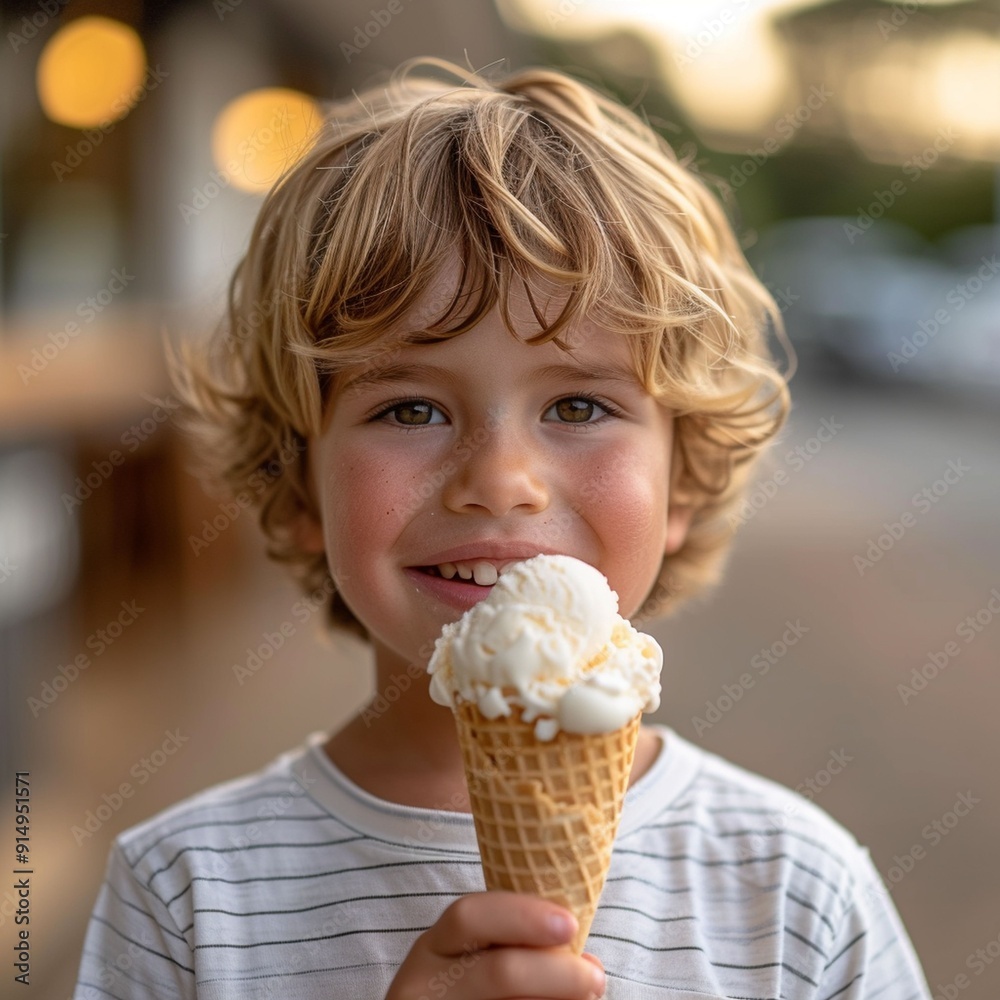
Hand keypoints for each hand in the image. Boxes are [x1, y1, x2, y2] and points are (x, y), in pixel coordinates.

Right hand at [385, 891, 605, 998]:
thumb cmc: (471, 987)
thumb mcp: (472, 960)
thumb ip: (518, 948)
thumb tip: (588, 963)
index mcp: (433, 947)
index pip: (469, 917)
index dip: (522, 916)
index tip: (570, 924)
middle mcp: (424, 984)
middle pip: (498, 972)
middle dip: (556, 972)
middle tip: (595, 977)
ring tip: (588, 999)